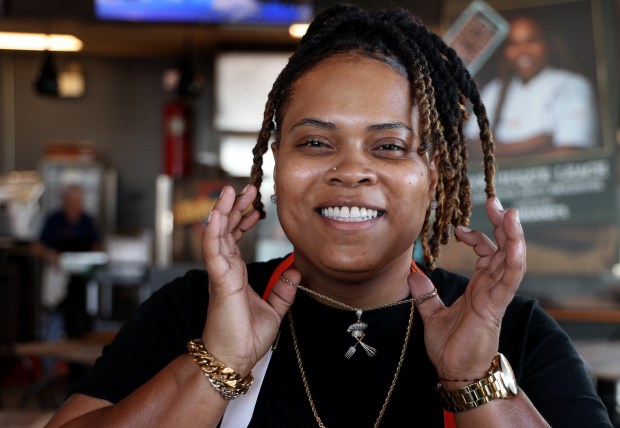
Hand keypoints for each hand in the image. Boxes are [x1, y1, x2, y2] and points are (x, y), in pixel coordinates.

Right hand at [200, 185, 297, 374]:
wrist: (235, 358)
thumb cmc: (246, 336)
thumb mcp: (274, 309)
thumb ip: (284, 289)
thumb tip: (296, 270)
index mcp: (236, 274)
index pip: (236, 239)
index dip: (242, 220)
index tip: (254, 207)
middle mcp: (226, 270)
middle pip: (226, 230)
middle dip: (234, 208)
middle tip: (246, 188)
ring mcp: (221, 273)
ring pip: (217, 234)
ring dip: (222, 211)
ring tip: (228, 191)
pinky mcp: (220, 280)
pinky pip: (214, 251)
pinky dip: (213, 231)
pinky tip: (216, 214)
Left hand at [408, 196, 524, 381]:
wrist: (456, 372)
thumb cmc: (450, 347)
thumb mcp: (432, 313)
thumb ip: (425, 292)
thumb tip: (412, 272)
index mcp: (478, 287)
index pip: (485, 253)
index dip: (476, 236)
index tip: (458, 227)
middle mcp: (490, 287)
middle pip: (502, 248)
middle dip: (500, 224)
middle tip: (493, 200)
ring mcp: (495, 294)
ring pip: (511, 258)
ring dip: (512, 234)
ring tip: (510, 212)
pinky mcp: (496, 304)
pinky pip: (510, 277)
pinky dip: (514, 257)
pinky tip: (514, 240)